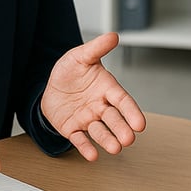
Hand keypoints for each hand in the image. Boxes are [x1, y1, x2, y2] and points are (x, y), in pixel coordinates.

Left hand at [41, 32, 145, 160]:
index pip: (122, 100)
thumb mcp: (81, 56)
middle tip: (129, 139)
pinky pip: (80, 139)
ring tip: (116, 148)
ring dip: (107, 140)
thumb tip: (113, 35)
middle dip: (121, 129)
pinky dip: (86, 147)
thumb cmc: (71, 71)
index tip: (141, 124)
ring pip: (99, 131)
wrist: (50, 86)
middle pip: (113, 119)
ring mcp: (87, 119)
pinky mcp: (72, 129)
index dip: (132, 112)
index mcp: (106, 89)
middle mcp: (100, 106)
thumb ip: (97, 48)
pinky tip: (92, 155)